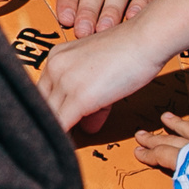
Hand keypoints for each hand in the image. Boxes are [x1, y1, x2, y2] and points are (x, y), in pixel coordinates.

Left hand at [35, 21, 171, 132]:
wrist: (145, 40)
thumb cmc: (130, 52)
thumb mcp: (101, 74)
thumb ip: (90, 101)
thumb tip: (86, 127)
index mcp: (56, 57)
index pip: (43, 92)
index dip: (51, 111)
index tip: (57, 124)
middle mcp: (54, 66)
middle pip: (42, 105)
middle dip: (53, 122)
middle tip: (61, 137)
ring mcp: (65, 81)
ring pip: (51, 117)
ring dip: (59, 133)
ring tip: (64, 145)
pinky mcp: (79, 97)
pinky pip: (63, 124)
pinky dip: (65, 138)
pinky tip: (68, 148)